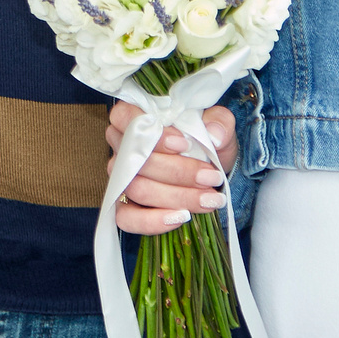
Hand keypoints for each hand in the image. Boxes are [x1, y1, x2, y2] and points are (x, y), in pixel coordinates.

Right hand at [105, 102, 236, 235]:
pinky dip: (153, 221)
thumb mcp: (217, 123)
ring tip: (209, 199)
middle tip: (211, 178)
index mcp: (133, 116)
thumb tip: (214, 135)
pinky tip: (181, 217)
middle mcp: (120, 146)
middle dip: (179, 172)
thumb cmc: (205, 140)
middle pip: (138, 161)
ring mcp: (120, 178)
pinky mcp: (124, 206)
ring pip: (137, 190)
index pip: (127, 119)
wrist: (209, 169)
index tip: (185, 144)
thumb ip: (218, 121)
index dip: (154, 135)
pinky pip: (126, 219)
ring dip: (177, 197)